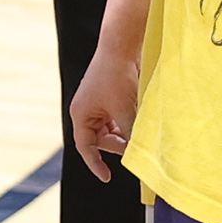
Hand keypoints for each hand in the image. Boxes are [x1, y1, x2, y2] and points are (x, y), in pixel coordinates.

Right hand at [70, 44, 139, 182]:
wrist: (123, 45)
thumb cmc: (117, 75)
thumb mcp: (124, 109)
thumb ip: (129, 134)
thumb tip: (138, 152)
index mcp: (81, 114)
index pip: (85, 147)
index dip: (95, 164)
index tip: (107, 177)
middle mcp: (87, 110)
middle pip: (102, 139)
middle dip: (119, 144)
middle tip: (136, 146)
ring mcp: (99, 102)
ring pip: (113, 129)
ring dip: (126, 131)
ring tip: (140, 129)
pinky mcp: (112, 96)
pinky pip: (119, 117)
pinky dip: (129, 121)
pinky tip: (140, 118)